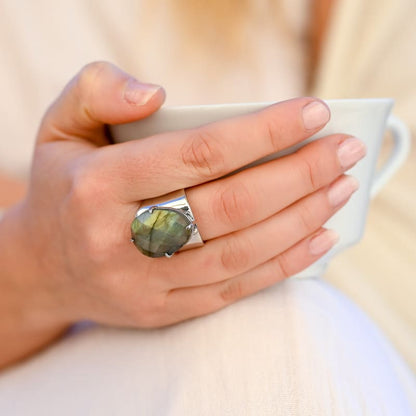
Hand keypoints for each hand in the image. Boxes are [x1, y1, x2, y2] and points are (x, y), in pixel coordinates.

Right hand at [6, 62, 364, 335]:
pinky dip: (283, 265)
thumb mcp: (61, 125)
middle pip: (230, 207)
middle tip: (343, 152)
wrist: (41, 266)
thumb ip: (101, 90)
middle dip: (297, 176)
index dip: (263, 132)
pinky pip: (233, 290)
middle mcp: (120, 239)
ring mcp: (144, 284)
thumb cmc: (62, 187)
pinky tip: (318, 239)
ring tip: (340, 190)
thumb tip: (159, 95)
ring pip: (240, 254)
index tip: (314, 113)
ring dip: (300, 220)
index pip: (198, 154)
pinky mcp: (162, 311)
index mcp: (97, 186)